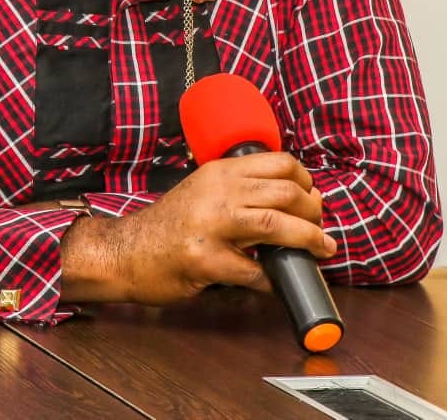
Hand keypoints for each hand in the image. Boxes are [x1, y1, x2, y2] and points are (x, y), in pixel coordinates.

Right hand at [60, 152, 336, 305]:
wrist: (126, 251)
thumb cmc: (169, 224)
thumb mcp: (203, 191)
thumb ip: (239, 189)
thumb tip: (293, 197)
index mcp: (219, 171)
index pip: (279, 163)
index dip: (306, 181)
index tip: (312, 197)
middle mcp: (217, 192)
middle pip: (286, 193)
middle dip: (314, 213)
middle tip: (320, 230)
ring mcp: (211, 226)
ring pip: (277, 224)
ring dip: (307, 240)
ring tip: (320, 251)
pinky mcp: (206, 261)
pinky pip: (255, 272)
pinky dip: (272, 279)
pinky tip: (274, 282)